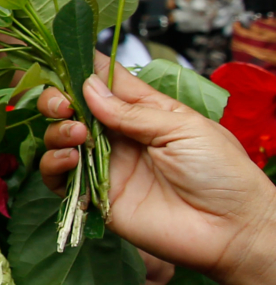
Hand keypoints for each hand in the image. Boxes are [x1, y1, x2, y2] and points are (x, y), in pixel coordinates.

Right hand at [38, 59, 275, 284]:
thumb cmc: (221, 172)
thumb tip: (87, 86)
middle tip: (64, 105)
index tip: (59, 55)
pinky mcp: (95, 197)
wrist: (230, 229)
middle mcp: (118, 136)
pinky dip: (54, 165)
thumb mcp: (183, 128)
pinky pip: (58, 179)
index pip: (105, 82)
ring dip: (57, 131)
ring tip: (78, 135)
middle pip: (72, 109)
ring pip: (58, 139)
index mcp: (144, 112)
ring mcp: (104, 166)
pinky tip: (70, 160)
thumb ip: (133, 111)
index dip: (81, 68)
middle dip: (57, 99)